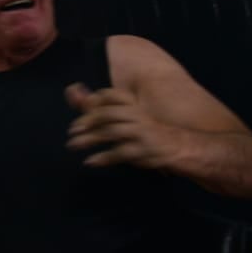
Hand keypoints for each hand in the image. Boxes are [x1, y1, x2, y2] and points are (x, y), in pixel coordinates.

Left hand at [65, 82, 184, 169]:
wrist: (179, 147)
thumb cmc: (145, 131)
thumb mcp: (126, 116)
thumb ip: (99, 106)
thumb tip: (71, 91)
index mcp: (133, 105)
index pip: (109, 95)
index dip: (92, 102)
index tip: (81, 113)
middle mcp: (137, 115)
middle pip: (106, 114)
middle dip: (86, 121)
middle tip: (72, 131)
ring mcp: (141, 133)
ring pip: (110, 133)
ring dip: (88, 139)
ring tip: (73, 145)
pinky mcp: (144, 150)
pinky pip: (120, 153)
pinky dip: (102, 158)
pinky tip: (90, 161)